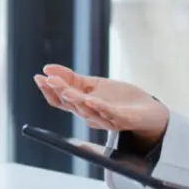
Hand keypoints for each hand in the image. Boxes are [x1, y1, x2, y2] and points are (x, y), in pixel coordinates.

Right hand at [33, 64, 169, 147]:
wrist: (149, 113)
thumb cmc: (120, 100)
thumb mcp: (95, 85)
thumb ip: (72, 79)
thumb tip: (48, 68)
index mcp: (83, 106)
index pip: (61, 100)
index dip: (49, 90)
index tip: (38, 77)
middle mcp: (91, 114)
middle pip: (71, 104)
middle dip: (59, 91)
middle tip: (48, 80)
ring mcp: (107, 118)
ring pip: (87, 110)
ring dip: (76, 99)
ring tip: (66, 89)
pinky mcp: (124, 120)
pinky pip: (110, 114)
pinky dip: (100, 107)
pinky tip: (92, 99)